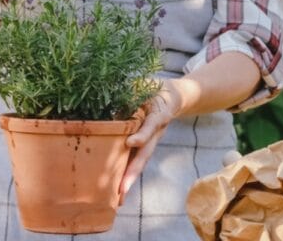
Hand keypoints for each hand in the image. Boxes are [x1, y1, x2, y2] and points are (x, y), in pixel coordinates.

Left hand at [118, 79, 181, 204]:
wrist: (173, 96)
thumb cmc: (153, 87)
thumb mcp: (144, 84)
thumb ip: (131, 88)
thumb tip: (109, 90)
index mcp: (158, 114)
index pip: (151, 125)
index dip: (141, 134)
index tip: (130, 142)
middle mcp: (157, 131)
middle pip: (145, 153)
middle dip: (133, 171)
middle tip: (122, 188)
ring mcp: (153, 140)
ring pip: (141, 162)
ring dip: (130, 179)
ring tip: (119, 197)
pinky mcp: (147, 145)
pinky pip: (138, 161)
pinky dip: (129, 175)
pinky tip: (118, 190)